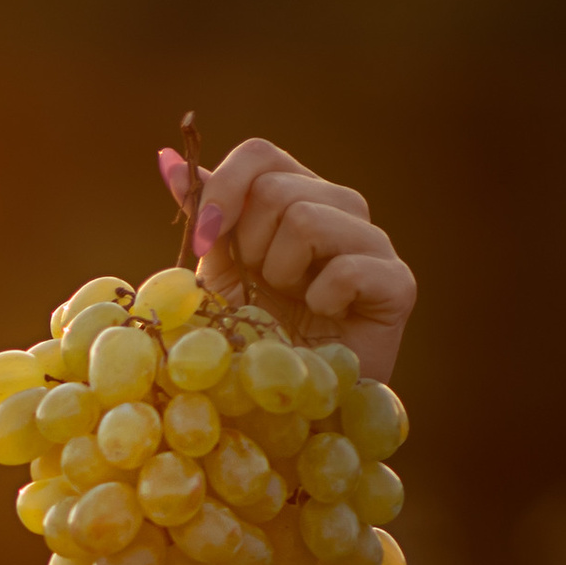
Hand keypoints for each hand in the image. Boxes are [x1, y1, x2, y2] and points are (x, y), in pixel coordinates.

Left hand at [168, 135, 417, 385]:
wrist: (283, 408)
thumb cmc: (249, 343)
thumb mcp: (217, 277)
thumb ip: (205, 219)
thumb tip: (168, 161)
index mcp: (293, 201)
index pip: (259, 155)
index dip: (223, 191)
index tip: (205, 242)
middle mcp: (338, 210)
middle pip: (277, 188)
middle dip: (250, 248)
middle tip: (262, 290)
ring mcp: (372, 244)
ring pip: (308, 219)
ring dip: (281, 274)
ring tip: (292, 307)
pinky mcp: (397, 284)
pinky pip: (346, 268)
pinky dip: (321, 300)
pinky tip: (324, 321)